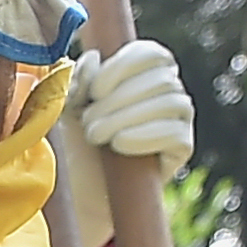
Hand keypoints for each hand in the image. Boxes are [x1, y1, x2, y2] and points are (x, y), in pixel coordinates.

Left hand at [73, 36, 194, 173]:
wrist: (76, 193)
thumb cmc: (71, 146)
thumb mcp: (65, 109)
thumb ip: (77, 80)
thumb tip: (94, 58)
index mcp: (141, 75)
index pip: (151, 53)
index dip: (123, 67)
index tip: (95, 91)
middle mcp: (166, 92)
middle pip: (162, 78)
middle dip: (118, 100)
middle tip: (89, 124)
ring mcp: (178, 119)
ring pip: (172, 102)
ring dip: (126, 118)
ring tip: (97, 136)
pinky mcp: (181, 148)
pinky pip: (176, 133)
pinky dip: (144, 136)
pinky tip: (119, 145)